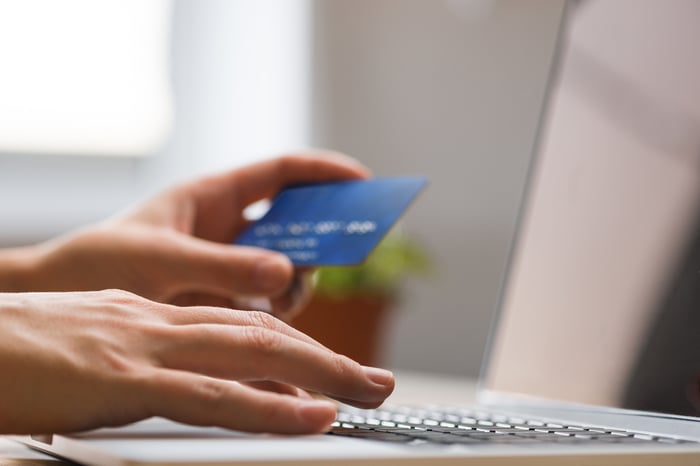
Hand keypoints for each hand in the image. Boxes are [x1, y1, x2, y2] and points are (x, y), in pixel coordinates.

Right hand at [0, 290, 393, 434]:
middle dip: (329, 360)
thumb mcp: (98, 356)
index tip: (334, 373)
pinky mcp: (125, 382)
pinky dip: (269, 406)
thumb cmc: (20, 354)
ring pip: (254, 356)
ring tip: (369, 392)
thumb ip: (149, 367)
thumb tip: (190, 387)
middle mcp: (162, 325)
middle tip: (378, 382)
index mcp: (156, 319)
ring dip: (321, 374)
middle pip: (265, 337)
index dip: (298, 350)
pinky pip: (211, 395)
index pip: (244, 329)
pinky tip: (310, 415)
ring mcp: (147, 349)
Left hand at [24, 153, 369, 319]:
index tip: (364, 182)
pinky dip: (280, 310)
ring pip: (287, 266)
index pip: (281, 173)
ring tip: (287, 296)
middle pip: (295, 220)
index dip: (325, 173)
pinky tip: (274, 321)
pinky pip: (268, 301)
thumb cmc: (97, 262)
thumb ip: (220, 264)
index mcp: (212, 197)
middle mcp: (228, 229)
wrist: (64, 303)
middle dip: (327, 229)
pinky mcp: (225, 300)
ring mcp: (229, 265)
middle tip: (357, 242)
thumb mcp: (158, 258)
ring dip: (300, 278)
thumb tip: (285, 271)